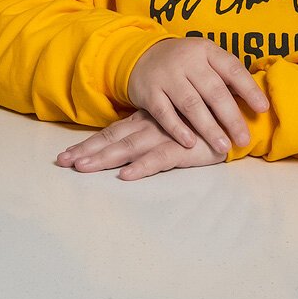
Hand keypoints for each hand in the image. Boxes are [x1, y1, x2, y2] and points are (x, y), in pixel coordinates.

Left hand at [56, 110, 225, 179]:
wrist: (234, 123)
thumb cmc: (198, 128)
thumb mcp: (167, 129)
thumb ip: (146, 136)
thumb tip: (119, 152)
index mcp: (144, 123)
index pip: (110, 134)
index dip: (87, 145)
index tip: (63, 157)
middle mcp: (149, 128)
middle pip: (112, 141)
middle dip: (86, 152)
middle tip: (63, 162)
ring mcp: (166, 137)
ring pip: (130, 148)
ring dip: (106, 158)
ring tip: (84, 167)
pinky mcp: (184, 149)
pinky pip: (160, 159)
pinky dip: (142, 167)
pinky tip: (127, 175)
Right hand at [126, 37, 268, 153]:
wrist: (142, 56)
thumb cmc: (185, 64)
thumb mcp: (205, 60)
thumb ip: (226, 77)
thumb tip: (257, 104)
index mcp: (206, 50)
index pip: (232, 69)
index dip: (249, 89)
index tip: (262, 109)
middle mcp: (186, 61)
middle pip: (214, 91)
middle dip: (231, 117)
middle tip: (244, 139)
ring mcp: (166, 76)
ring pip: (191, 104)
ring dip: (209, 128)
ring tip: (224, 146)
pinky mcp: (148, 92)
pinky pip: (164, 113)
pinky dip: (178, 129)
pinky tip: (191, 143)